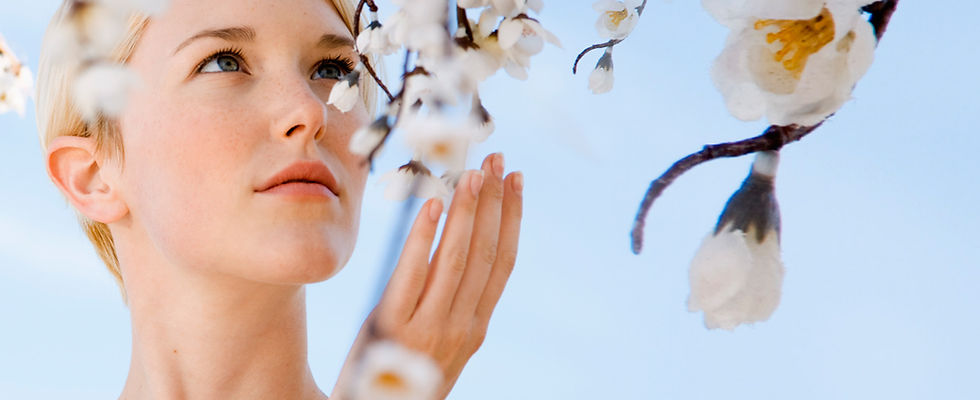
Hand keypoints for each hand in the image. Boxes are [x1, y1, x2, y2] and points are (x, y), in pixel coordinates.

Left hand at [333, 152, 523, 398]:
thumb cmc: (401, 377)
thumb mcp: (438, 342)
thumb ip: (450, 303)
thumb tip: (455, 245)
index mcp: (476, 328)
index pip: (503, 262)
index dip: (512, 217)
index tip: (516, 180)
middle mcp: (462, 327)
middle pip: (486, 253)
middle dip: (494, 201)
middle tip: (497, 158)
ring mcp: (429, 328)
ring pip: (457, 258)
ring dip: (467, 210)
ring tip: (472, 172)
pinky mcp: (392, 327)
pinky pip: (413, 272)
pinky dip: (425, 236)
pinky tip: (433, 204)